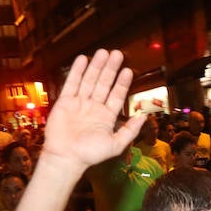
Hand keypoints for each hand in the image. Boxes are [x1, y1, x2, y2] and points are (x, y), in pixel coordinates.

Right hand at [40, 50, 145, 168]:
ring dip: (96, 66)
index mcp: (106, 116)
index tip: (128, 70)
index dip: (122, 83)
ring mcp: (79, 103)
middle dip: (110, 69)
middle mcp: (94, 107)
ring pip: (89, 80)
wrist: (66, 157)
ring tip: (103, 52)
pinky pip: (72, 84)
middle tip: (117, 54)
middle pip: (104, 84)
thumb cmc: (90, 154)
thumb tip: (144, 116)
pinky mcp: (65, 102)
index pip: (116, 95)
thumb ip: (130, 130)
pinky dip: (77, 71)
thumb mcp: (116, 144)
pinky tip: (83, 59)